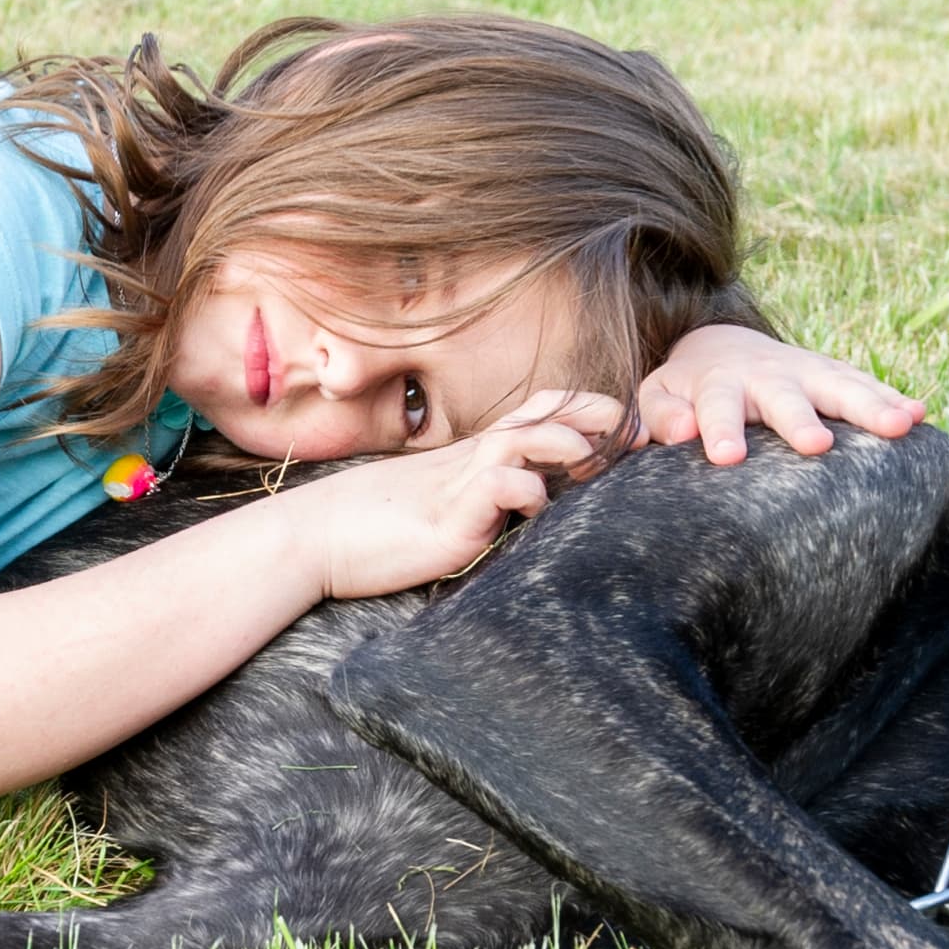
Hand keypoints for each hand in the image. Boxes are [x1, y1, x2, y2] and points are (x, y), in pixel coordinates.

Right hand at [287, 391, 621, 599]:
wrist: (312, 539)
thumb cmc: (368, 527)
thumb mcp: (435, 506)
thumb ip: (476, 500)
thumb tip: (516, 506)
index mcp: (472, 456)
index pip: (538, 411)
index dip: (584, 409)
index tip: (625, 425)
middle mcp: (471, 460)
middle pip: (543, 412)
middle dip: (596, 416)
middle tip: (637, 431)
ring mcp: (459, 484)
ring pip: (526, 439)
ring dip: (568, 444)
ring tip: (593, 462)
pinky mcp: (448, 517)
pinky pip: (498, 488)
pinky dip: (528, 492)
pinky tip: (537, 507)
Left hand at [635, 326, 923, 465]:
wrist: (721, 344)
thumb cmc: (687, 389)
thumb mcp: (658, 395)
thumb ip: (659, 414)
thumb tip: (680, 431)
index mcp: (718, 384)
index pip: (718, 407)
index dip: (722, 430)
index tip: (728, 457)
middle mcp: (767, 375)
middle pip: (786, 397)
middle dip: (801, 420)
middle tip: (818, 446)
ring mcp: (806, 372)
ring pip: (839, 387)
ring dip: (870, 406)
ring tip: (901, 425)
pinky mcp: (834, 375)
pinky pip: (867, 386)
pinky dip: (892, 399)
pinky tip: (920, 415)